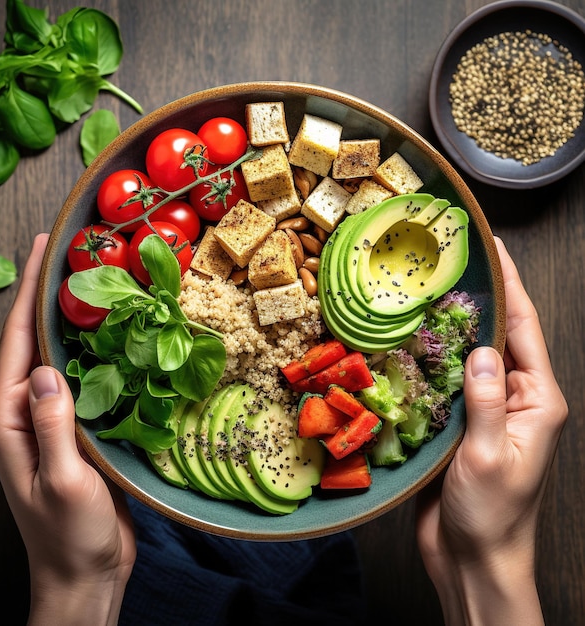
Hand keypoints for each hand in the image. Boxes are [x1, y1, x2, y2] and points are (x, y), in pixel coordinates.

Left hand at [0, 234, 135, 625]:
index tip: (42, 249)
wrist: (84, 573)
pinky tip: (113, 335)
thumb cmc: (70, 536)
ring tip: (95, 281)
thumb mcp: (63, 481)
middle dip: (47, 292)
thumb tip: (48, 369)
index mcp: (8, 419)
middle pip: (31, 339)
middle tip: (72, 252)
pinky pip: (80, 378)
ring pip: (57, 355)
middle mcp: (21, 412)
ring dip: (71, 317)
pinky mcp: (71, 427)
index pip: (15, 341)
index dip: (29, 290)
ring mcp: (46, 419)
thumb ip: (53, 424)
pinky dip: (93, 350)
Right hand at [416, 238, 567, 624]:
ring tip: (425, 292)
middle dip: (478, 297)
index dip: (510, 286)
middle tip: (450, 261)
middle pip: (496, 335)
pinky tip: (408, 341)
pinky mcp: (457, 422)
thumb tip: (482, 352)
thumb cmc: (491, 516)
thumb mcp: (491, 458)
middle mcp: (513, 398)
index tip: (494, 250)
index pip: (524, 330)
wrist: (471, 558)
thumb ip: (487, 402)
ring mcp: (483, 409)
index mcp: (536, 401)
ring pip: (466, 355)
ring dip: (448, 326)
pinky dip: (428, 358)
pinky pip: (443, 381)